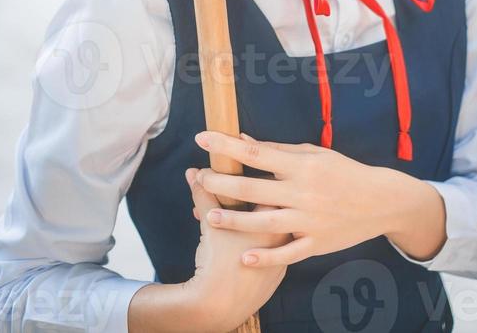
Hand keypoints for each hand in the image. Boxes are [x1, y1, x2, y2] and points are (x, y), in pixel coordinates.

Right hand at [184, 166, 288, 331]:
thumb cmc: (216, 262)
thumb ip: (204, 195)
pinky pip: (275, 253)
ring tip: (243, 215)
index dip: (258, 176)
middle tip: (248, 186)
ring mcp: (282, 259)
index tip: (248, 169)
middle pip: (280, 208)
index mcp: (272, 221)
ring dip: (261, 221)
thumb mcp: (209, 223)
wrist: (218, 307)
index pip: (273, 189)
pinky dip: (262, 243)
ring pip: (278, 231)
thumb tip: (194, 173)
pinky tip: (247, 239)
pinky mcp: (277, 276)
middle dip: (261, 195)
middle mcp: (283, 239)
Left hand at [193, 130, 402, 267]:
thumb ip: (278, 149)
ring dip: (235, 221)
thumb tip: (243, 140)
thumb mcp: (314, 152)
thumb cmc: (343, 170)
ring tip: (209, 218)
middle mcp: (303, 191)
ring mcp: (310, 220)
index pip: (257, 153)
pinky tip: (245, 256)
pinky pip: (288, 253)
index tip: (203, 137)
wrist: (380, 200)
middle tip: (200, 178)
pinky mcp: (317, 243)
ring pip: (265, 223)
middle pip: (254, 188)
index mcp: (302, 165)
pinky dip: (266, 256)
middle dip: (222, 184)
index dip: (227, 145)